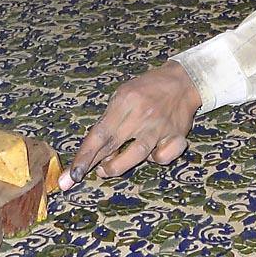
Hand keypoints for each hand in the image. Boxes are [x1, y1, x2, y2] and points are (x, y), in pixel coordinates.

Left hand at [58, 60, 200, 189]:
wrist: (183, 81)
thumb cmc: (147, 88)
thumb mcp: (123, 94)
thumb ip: (110, 119)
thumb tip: (96, 150)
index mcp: (126, 100)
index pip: (100, 133)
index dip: (85, 155)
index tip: (72, 174)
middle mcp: (143, 114)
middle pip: (114, 144)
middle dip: (93, 165)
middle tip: (80, 175)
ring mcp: (161, 126)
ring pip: (137, 154)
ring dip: (118, 166)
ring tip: (107, 169)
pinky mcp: (177, 136)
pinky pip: (163, 156)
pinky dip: (155, 159)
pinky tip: (150, 155)